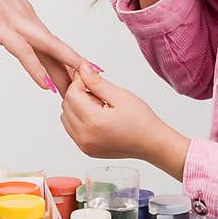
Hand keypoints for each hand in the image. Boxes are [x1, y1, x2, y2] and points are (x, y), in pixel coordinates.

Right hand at [0, 0, 89, 94]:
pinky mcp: (2, 26)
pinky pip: (25, 52)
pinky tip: (47, 84)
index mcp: (20, 13)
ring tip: (80, 88)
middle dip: (71, 69)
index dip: (61, 60)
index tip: (74, 76)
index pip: (47, 42)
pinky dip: (37, 69)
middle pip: (54, 47)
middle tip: (87, 88)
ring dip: (64, 70)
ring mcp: (15, 20)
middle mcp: (24, 15)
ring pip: (49, 48)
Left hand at [60, 64, 189, 179]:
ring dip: (76, 107)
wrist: (152, 144)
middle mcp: (84, 136)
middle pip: (66, 105)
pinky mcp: (85, 149)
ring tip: (98, 106)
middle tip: (98, 92)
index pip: (72, 94)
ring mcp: (84, 145)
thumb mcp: (120, 95)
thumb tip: (82, 69)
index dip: (79, 82)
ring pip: (65, 117)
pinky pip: (71, 129)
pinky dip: (78, 119)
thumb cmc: (142, 121)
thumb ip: (97, 82)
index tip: (91, 78)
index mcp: (93, 122)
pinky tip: (96, 116)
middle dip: (77, 94)